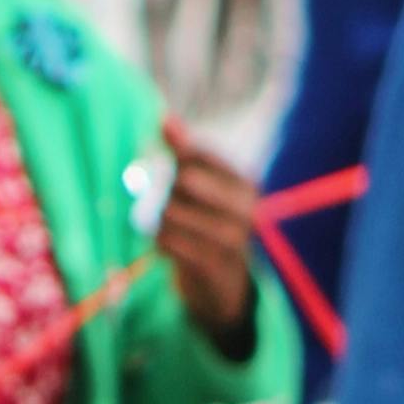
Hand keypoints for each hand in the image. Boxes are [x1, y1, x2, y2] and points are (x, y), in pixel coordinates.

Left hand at [156, 118, 258, 347]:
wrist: (223, 287)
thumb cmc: (207, 225)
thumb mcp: (201, 187)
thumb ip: (183, 152)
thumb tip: (164, 116)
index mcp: (245, 182)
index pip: (198, 153)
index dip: (173, 155)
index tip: (166, 167)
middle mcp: (245, 207)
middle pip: (184, 180)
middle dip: (165, 190)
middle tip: (167, 203)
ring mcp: (231, 238)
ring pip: (170, 212)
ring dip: (159, 220)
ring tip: (171, 229)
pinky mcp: (211, 264)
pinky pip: (166, 240)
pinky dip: (159, 241)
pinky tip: (169, 246)